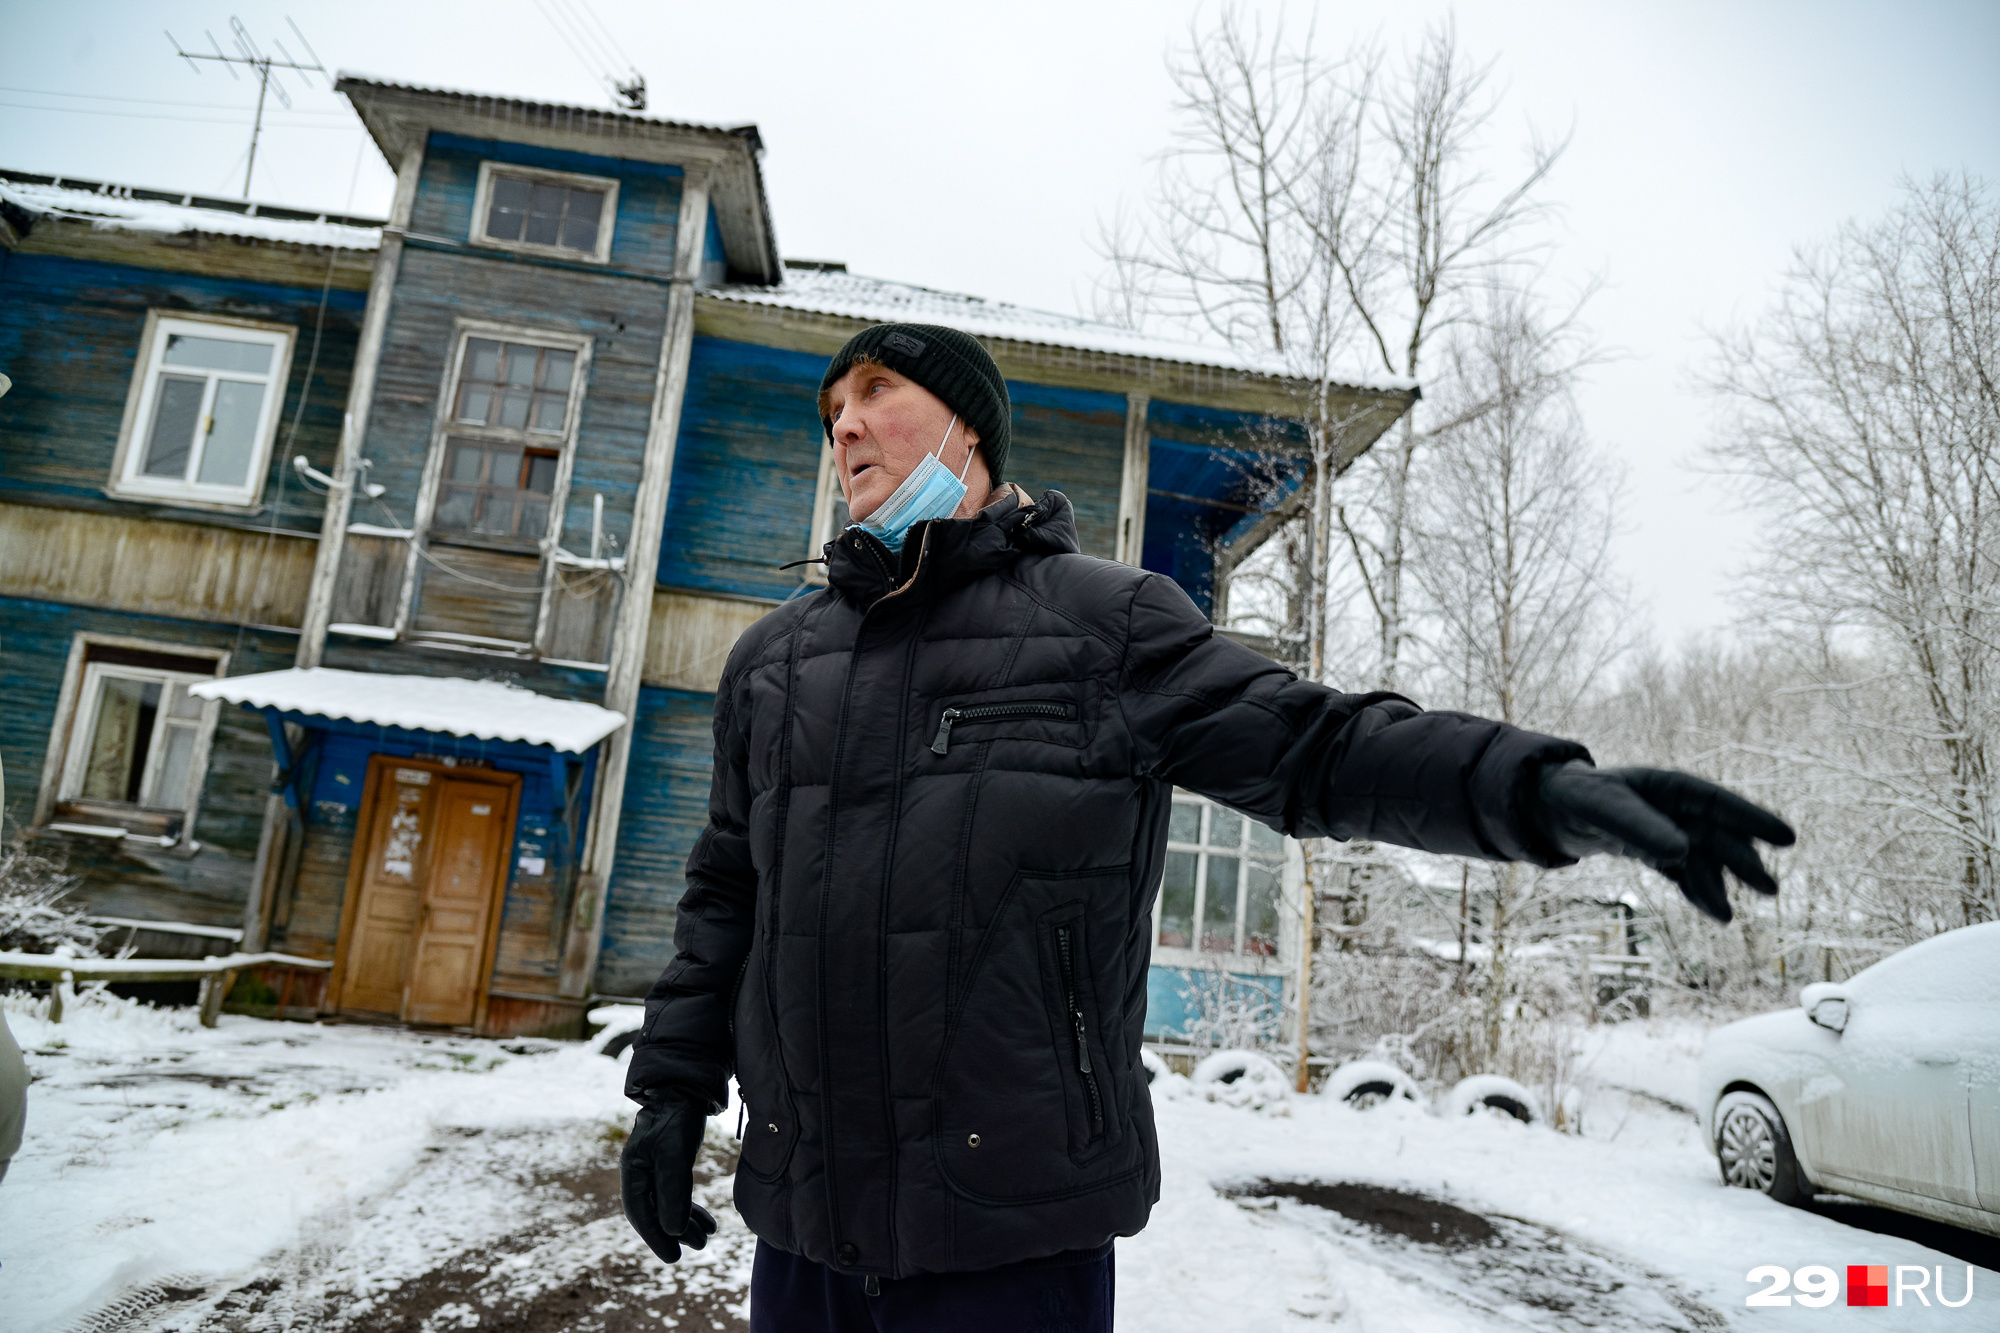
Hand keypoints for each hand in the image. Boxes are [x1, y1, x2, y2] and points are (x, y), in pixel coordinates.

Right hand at [620, 1100, 718, 1262]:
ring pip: (667, 1204)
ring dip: (686, 1223)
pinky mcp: (671, 1162)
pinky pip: (677, 1194)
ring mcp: (655, 1166)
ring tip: (707, 1237)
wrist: (686, 1086)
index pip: (640, 1212)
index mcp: (633, 1169)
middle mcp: (640, 1170)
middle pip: (654, 1211)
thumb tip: (674, 1230)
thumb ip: (673, 1191)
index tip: (673, 1257)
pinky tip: (708, 1221)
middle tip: (698, 1247)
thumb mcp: (676, 1154)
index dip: (655, 1237)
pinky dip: (691, 1209)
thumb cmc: (677, 1116)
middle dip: (675, 1232)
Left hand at [1534, 762, 1795, 922]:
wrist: (1550, 808)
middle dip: (1742, 861)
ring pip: (1702, 859)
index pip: (1718, 802)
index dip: (1753, 819)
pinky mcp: (1654, 852)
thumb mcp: (1604, 809)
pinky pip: (1683, 872)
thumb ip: (1639, 828)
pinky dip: (1696, 890)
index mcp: (1669, 786)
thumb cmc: (1578, 798)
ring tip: (1726, 917)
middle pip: (1716, 835)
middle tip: (1769, 889)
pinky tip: (1714, 912)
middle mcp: (1674, 808)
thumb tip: (1682, 852)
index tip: (1787, 838)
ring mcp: (1666, 830)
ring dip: (1718, 884)